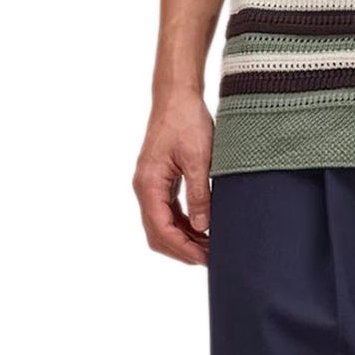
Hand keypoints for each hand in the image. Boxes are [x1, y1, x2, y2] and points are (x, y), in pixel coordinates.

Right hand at [133, 93, 214, 263]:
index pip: (161, 229)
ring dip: (183, 239)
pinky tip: (203, 229)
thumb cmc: (186, 121)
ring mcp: (150, 185)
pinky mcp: (159, 181)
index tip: (205, 258)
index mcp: (149, 183)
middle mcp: (144, 187)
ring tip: (209, 247)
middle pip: (157, 233)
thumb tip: (203, 227)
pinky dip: (183, 225)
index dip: (183, 248)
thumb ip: (200, 194)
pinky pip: (167, 212)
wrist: (176, 97)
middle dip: (182, 249)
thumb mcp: (199, 159)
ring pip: (162, 225)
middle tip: (210, 258)